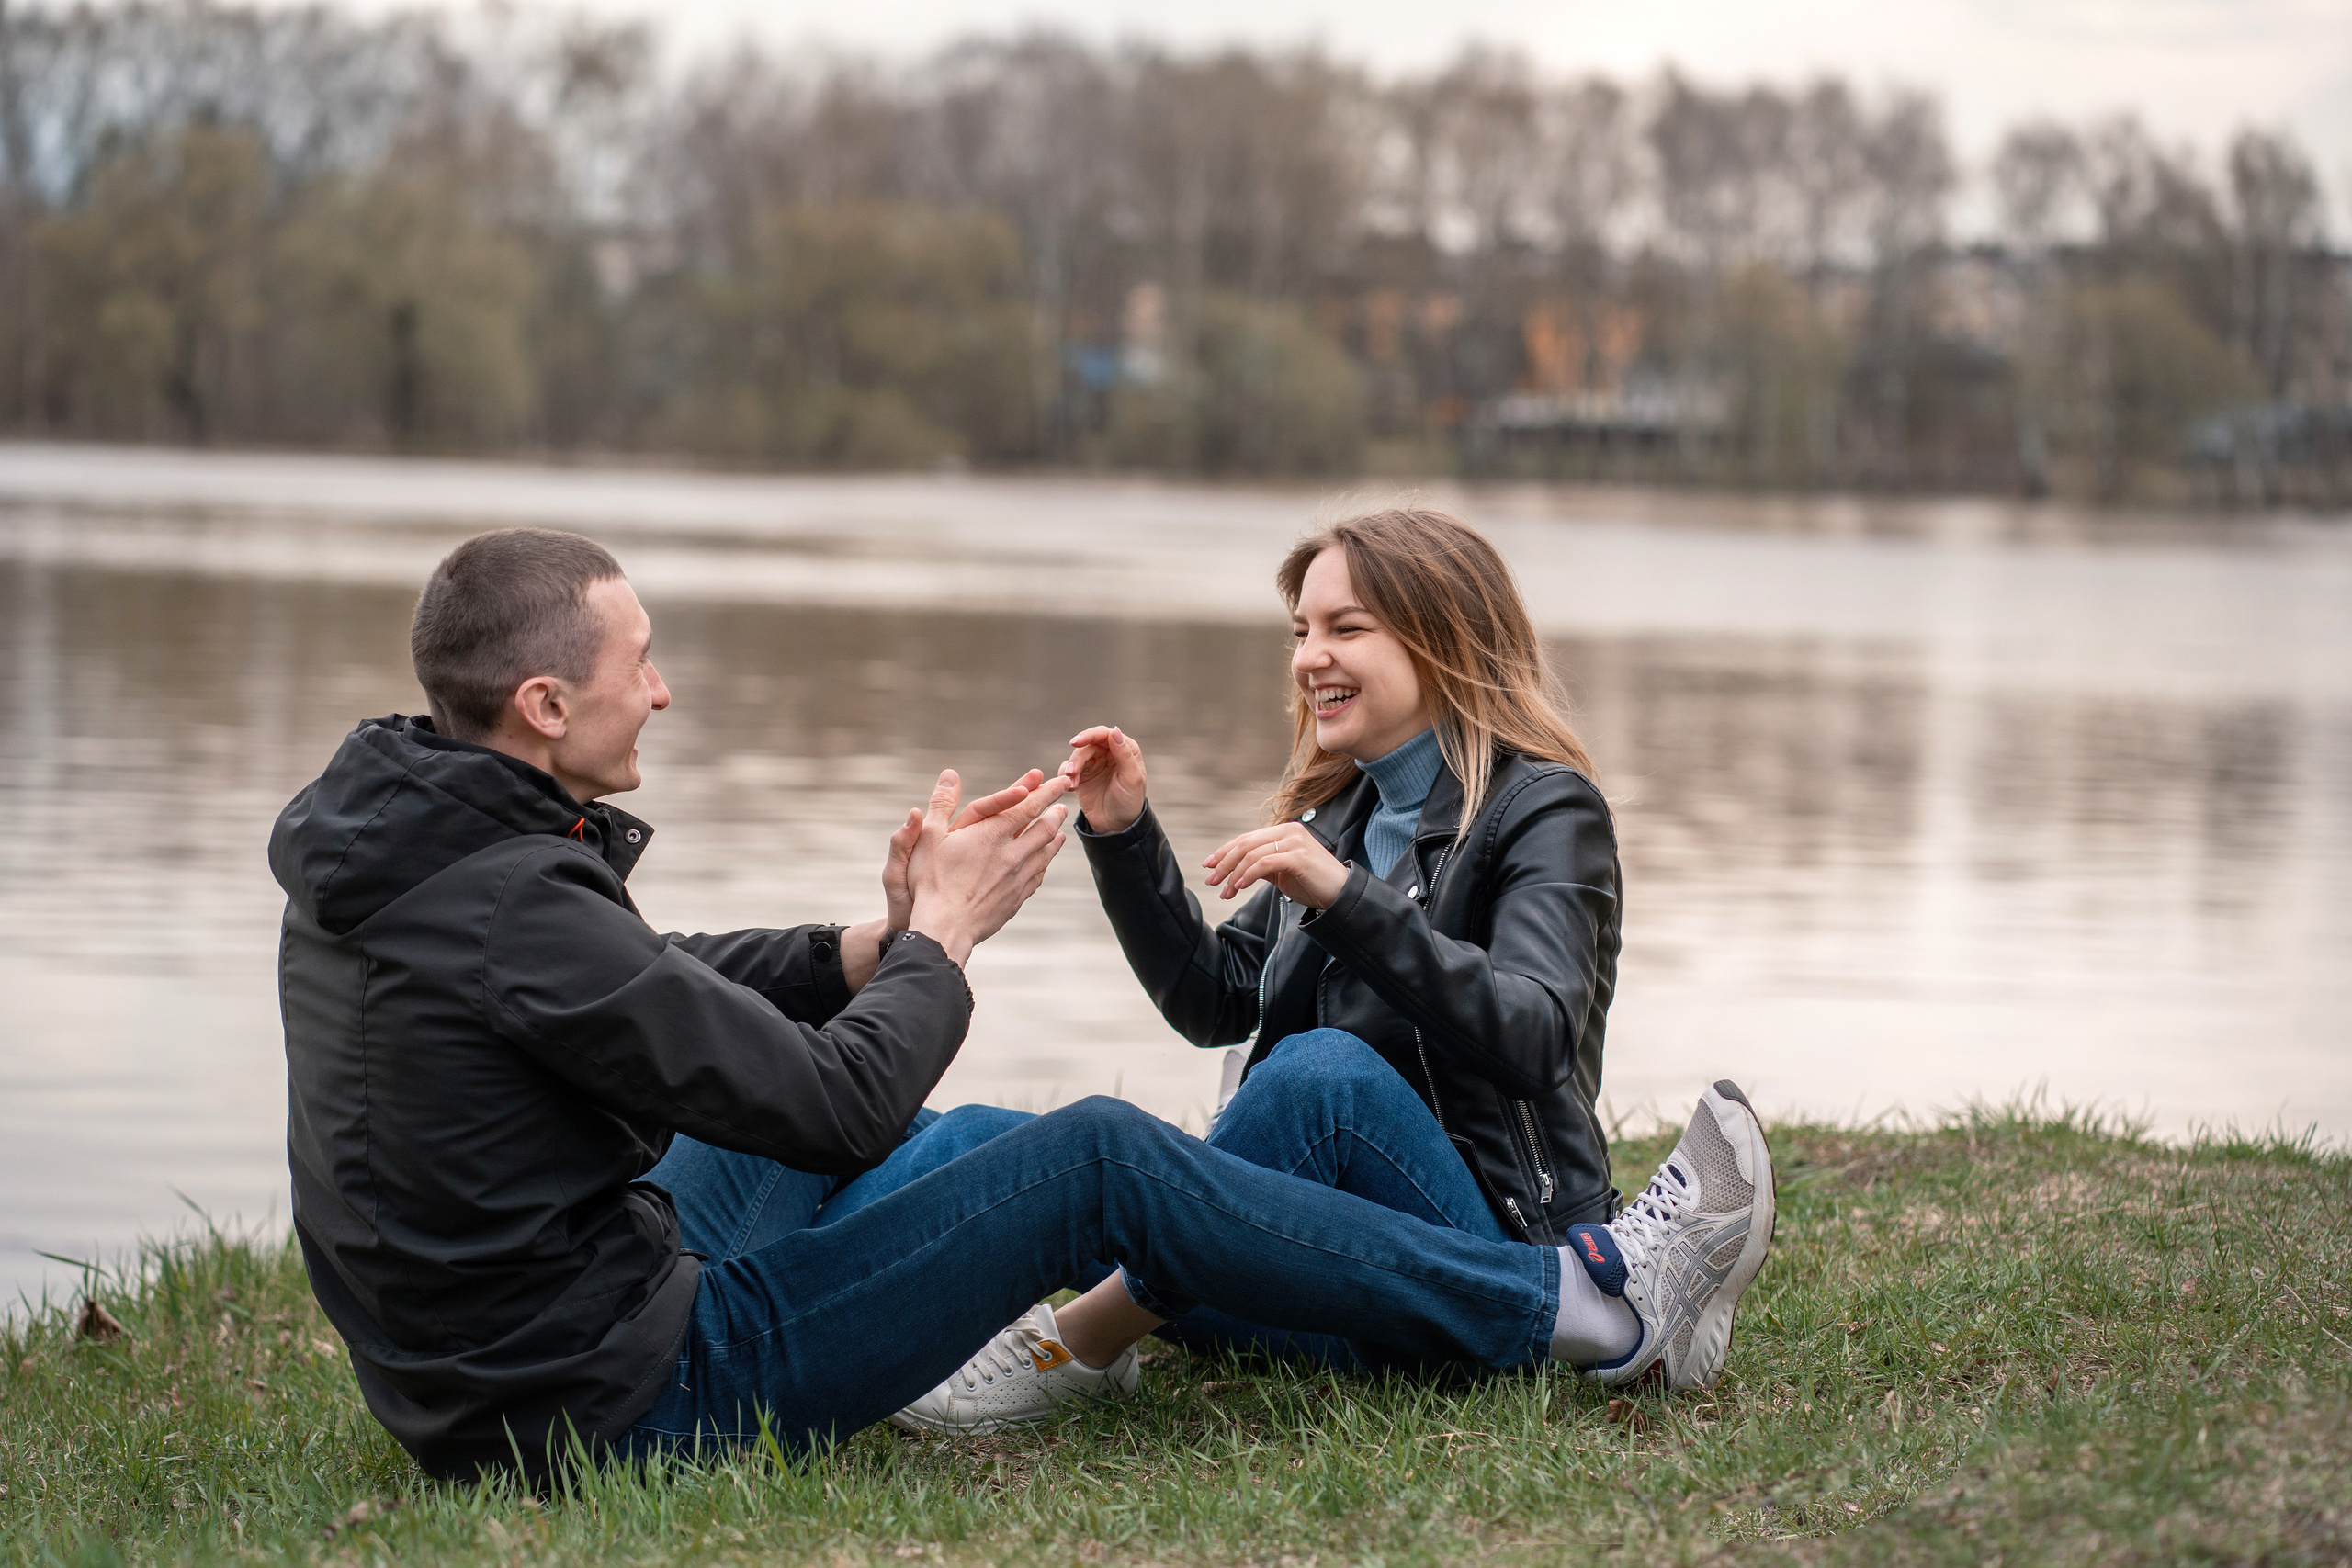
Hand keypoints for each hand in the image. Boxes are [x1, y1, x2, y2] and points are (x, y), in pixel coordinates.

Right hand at [905, 769, 1071, 963]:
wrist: (946, 926)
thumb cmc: (932, 880)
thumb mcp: (930, 836)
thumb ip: (941, 803)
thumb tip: (950, 774)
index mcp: (992, 833)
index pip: (1028, 805)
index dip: (1046, 791)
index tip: (1059, 781)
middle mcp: (1012, 853)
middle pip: (1044, 827)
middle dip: (1055, 811)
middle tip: (1064, 802)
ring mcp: (1017, 877)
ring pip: (1046, 851)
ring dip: (1056, 836)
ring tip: (1061, 829)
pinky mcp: (1017, 897)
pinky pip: (1039, 874)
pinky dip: (1046, 862)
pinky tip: (1046, 861)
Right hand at [1060, 725, 1147, 833]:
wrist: (1116, 826)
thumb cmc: (1129, 802)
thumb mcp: (1132, 779)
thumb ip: (1124, 754)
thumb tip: (1115, 731)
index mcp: (1125, 749)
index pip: (1105, 734)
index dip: (1089, 735)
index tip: (1075, 743)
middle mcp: (1109, 752)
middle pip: (1088, 744)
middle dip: (1077, 757)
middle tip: (1071, 772)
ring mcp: (1095, 763)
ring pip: (1077, 756)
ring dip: (1071, 767)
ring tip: (1072, 784)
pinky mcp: (1082, 775)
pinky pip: (1068, 768)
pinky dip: (1065, 775)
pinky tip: (1070, 787)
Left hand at [1203, 822, 1349, 908]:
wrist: (1341, 894)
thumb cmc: (1312, 884)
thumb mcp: (1282, 872)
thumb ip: (1262, 866)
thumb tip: (1235, 872)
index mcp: (1284, 831)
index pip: (1247, 838)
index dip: (1224, 851)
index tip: (1208, 865)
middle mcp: (1288, 831)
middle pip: (1245, 844)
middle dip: (1223, 863)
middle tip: (1210, 880)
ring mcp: (1294, 842)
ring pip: (1252, 854)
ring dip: (1233, 874)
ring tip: (1226, 891)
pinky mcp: (1298, 856)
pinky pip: (1264, 863)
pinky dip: (1248, 874)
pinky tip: (1239, 886)